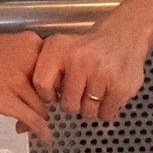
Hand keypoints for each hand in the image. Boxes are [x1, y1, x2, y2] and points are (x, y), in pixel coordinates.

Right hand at [0, 29, 49, 142]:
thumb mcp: (10, 49)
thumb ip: (29, 65)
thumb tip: (43, 93)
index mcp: (33, 44)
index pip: (56, 73)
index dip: (51, 89)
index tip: (44, 98)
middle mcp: (30, 61)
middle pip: (51, 92)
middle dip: (43, 106)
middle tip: (32, 114)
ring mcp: (18, 80)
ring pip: (42, 108)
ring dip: (37, 120)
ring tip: (23, 124)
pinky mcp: (7, 99)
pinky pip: (33, 119)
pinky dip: (41, 131)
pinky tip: (44, 139)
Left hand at [32, 24, 146, 123]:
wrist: (123, 37)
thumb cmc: (86, 49)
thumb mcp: (60, 49)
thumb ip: (44, 73)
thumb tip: (30, 114)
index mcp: (58, 49)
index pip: (42, 86)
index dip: (47, 95)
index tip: (55, 93)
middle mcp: (79, 59)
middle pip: (68, 106)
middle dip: (73, 103)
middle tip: (80, 91)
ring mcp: (101, 73)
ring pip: (87, 113)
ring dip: (90, 108)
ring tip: (94, 91)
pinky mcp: (120, 87)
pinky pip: (105, 115)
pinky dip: (105, 110)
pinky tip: (106, 94)